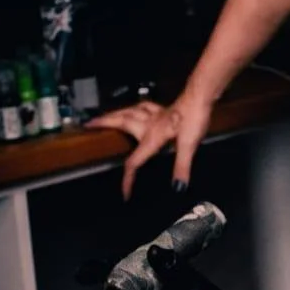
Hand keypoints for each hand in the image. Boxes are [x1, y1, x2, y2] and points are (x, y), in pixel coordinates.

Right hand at [87, 93, 212, 199]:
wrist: (201, 96)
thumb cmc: (194, 118)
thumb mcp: (188, 145)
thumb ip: (181, 167)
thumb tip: (177, 188)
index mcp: (151, 137)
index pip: (134, 161)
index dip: (128, 179)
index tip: (125, 193)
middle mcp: (149, 124)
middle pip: (121, 122)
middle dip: (104, 124)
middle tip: (88, 124)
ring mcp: (156, 115)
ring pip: (129, 112)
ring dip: (115, 114)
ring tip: (105, 116)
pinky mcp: (165, 109)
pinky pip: (144, 107)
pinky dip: (136, 107)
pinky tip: (137, 107)